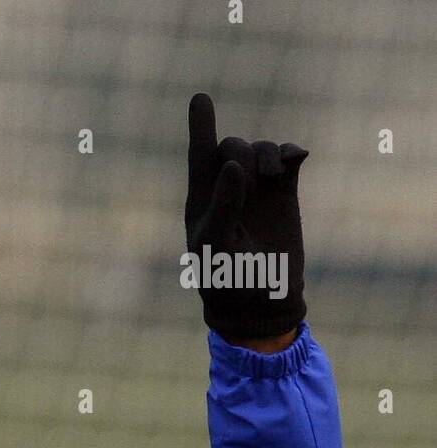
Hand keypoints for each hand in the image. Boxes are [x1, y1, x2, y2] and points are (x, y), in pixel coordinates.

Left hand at [185, 93, 307, 339]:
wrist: (261, 300)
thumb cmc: (226, 277)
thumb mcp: (217, 244)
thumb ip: (223, 204)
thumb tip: (234, 165)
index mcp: (203, 197)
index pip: (199, 154)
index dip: (201, 126)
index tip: (201, 98)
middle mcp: (228, 187)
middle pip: (232, 146)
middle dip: (243, 151)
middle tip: (258, 178)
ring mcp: (258, 189)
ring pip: (261, 149)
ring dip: (269, 153)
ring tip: (277, 174)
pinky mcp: (285, 192)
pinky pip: (289, 158)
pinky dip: (292, 152)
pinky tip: (298, 158)